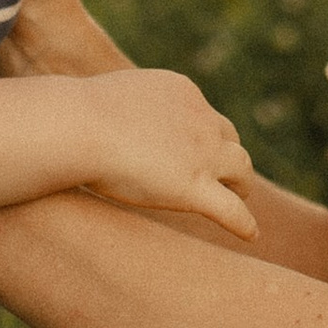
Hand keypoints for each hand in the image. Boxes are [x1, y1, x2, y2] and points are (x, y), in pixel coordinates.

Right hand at [77, 70, 259, 239]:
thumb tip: (107, 121)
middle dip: (228, 157)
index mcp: (183, 93)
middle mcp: (201, 119)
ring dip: (242, 185)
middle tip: (227, 176)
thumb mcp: (110, 99)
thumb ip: (122, 111)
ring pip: (242, 170)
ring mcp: (202, 154)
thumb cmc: (77, 116)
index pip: (204, 115)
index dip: (204, 135)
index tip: (199, 151)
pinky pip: (232, 211)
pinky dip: (244, 224)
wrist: (78, 127)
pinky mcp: (194, 189)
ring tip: (240, 199)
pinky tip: (250, 235)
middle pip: (229, 139)